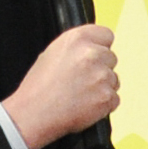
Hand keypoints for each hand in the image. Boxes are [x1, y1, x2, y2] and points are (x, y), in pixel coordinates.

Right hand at [5, 22, 120, 148]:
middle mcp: (92, 54)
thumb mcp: (53, 53)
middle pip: (111, 58)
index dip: (101, 47)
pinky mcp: (107, 96)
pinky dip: (103, 104)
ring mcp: (101, 76)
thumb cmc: (39, 87)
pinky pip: (114, 99)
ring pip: (114, 79)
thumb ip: (78, 48)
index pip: (106, 35)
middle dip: (101, 68)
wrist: (33, 113)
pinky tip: (85, 105)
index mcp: (77, 39)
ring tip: (80, 94)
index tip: (95, 56)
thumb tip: (94, 47)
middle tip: (81, 80)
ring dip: (102, 87)